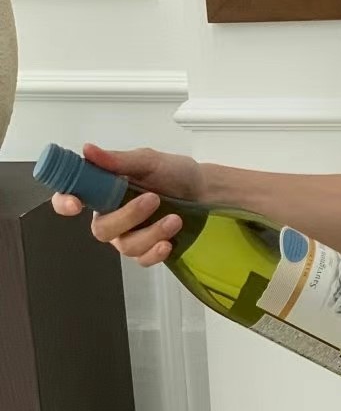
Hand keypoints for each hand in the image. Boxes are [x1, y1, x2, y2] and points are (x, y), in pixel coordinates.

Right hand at [50, 142, 205, 266]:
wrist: (205, 191)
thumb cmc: (174, 173)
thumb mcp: (149, 161)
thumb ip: (118, 160)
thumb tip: (88, 150)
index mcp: (103, 190)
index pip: (71, 197)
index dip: (65, 203)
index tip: (76, 204)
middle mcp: (111, 215)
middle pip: (101, 229)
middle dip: (127, 217)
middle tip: (154, 199)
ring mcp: (128, 235)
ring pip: (125, 246)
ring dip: (151, 233)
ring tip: (175, 218)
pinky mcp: (147, 250)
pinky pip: (142, 260)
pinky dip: (155, 253)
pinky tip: (168, 243)